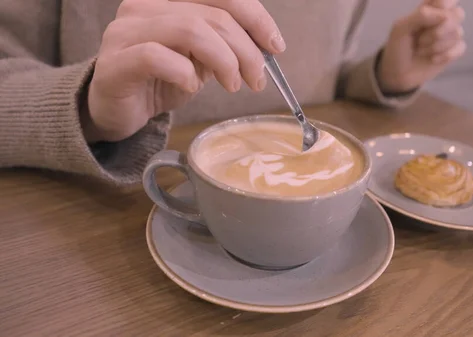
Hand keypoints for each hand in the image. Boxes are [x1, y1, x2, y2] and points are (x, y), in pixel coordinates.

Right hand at [84, 0, 285, 142]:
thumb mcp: (202, 59)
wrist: (119, 111)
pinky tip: (192, 88)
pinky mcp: (115, 62)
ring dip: (223, 60)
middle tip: (256, 78)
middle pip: (211, 14)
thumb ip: (226, 44)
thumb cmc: (162, 80)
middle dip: (245, 49)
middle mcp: (144, 6)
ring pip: (189, 28)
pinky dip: (185, 73)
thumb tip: (266, 45)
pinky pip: (157, 57)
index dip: (254, 16)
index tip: (275, 46)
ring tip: (233, 85)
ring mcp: (125, 31)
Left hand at [376, 0, 465, 92]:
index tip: (431, 13)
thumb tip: (445, 16)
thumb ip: (421, 16)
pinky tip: (432, 59)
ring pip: (458, 33)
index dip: (444, 4)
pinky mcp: (454, 51)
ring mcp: (450, 35)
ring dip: (436, 45)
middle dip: (439, 29)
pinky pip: (460, 47)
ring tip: (421, 50)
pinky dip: (445, 55)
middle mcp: (443, 19)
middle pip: (458, 13)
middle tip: (420, 39)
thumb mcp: (401, 28)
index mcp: (430, 8)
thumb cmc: (398, 47)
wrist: (398, 73)